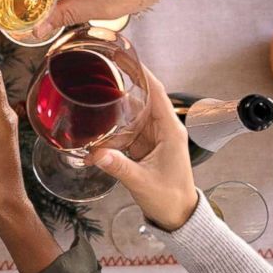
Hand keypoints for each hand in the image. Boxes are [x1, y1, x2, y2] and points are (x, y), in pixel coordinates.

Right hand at [87, 69, 198, 231]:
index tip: (126, 57)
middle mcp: (163, 129)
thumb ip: (119, 166)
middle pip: (143, 97)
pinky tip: (97, 117)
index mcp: (170, 131)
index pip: (157, 92)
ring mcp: (153, 137)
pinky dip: (114, 122)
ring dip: (116, 102)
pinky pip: (128, 128)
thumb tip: (96, 153)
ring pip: (133, 112)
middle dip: (124, 82)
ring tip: (94, 88)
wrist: (178, 216)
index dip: (142, 73)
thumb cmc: (169, 198)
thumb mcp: (142, 182)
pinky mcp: (144, 146)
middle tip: (102, 68)